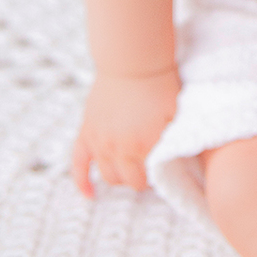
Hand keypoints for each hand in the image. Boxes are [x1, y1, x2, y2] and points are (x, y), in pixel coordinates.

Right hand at [72, 67, 180, 195]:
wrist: (133, 62)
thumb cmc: (160, 85)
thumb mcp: (176, 114)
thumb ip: (176, 140)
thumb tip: (178, 161)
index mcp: (144, 146)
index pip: (149, 180)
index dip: (157, 177)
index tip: (163, 169)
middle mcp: (119, 148)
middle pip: (128, 182)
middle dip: (140, 180)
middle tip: (148, 169)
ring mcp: (100, 142)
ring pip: (107, 176)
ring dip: (119, 177)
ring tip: (129, 170)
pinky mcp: (86, 132)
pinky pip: (78, 164)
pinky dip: (82, 181)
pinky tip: (90, 194)